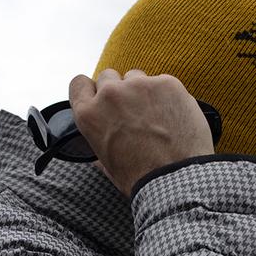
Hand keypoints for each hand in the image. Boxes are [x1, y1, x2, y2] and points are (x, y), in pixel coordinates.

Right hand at [67, 69, 215, 196]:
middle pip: (109, 77)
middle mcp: (110, 94)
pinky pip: (163, 83)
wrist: (176, 178)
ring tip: (157, 116)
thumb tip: (100, 149)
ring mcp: (139, 85)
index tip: (100, 97)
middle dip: (119, 91)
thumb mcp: (108, 165)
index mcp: (89, 115)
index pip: (79, 83)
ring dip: (143, 91)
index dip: (91, 90)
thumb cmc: (142, 178)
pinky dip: (168, 96)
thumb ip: (100, 144)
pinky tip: (175, 116)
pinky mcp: (166, 83)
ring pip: (137, 77)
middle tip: (133, 112)